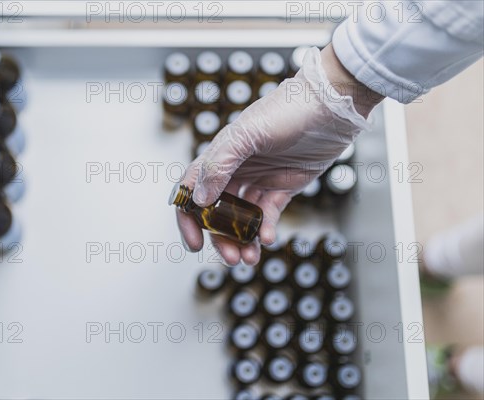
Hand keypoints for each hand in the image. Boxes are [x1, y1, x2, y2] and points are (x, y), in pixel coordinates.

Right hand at [176, 46, 377, 265]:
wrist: (333, 105)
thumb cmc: (289, 109)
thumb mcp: (247, 134)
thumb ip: (220, 165)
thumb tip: (199, 199)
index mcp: (222, 154)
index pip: (193, 189)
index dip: (188, 217)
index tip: (193, 242)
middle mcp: (237, 168)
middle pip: (218, 211)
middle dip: (220, 237)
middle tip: (230, 257)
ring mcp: (260, 178)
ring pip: (242, 217)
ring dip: (242, 239)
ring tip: (248, 257)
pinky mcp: (283, 187)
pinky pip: (267, 214)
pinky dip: (264, 229)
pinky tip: (266, 238)